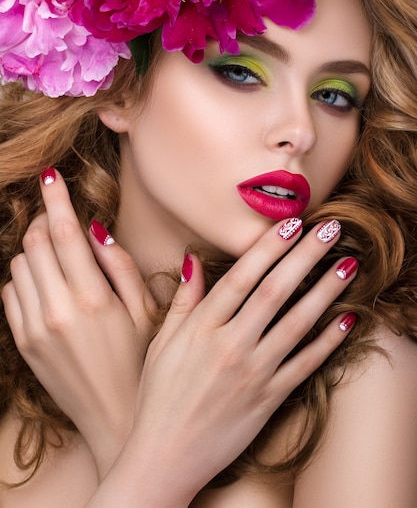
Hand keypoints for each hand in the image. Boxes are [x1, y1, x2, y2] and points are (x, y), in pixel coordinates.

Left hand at [2, 169, 155, 477]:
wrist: (115, 421)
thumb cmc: (140, 363)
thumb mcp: (147, 312)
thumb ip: (121, 266)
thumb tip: (96, 228)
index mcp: (93, 298)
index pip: (64, 234)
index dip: (56, 200)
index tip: (51, 177)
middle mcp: (56, 310)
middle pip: (35, 243)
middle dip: (46, 221)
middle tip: (62, 218)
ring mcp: (34, 329)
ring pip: (19, 265)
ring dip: (35, 249)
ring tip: (60, 255)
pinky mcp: (23, 343)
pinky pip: (9, 293)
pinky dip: (23, 277)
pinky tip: (47, 283)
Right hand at [89, 219, 356, 507]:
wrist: (164, 457)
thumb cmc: (158, 397)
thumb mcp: (161, 344)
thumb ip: (183, 301)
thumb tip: (193, 259)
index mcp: (201, 328)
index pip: (241, 277)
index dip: (268, 247)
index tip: (291, 224)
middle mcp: (230, 346)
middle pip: (274, 292)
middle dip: (305, 256)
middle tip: (330, 228)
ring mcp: (253, 374)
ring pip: (296, 324)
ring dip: (325, 291)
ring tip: (348, 264)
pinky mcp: (269, 400)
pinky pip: (305, 366)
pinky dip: (327, 343)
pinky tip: (347, 319)